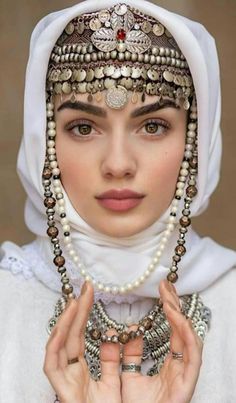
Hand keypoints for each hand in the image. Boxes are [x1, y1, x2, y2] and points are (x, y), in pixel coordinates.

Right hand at [43, 282, 121, 402]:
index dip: (83, 314)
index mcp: (80, 370)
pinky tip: (63, 327)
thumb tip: (122, 333)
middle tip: (86, 288)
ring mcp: (64, 381)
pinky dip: (55, 345)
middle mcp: (69, 373)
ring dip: (66, 322)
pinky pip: (52, 366)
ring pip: (58, 346)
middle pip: (70, 336)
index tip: (90, 293)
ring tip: (76, 301)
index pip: (79, 335)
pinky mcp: (62, 391)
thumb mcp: (114, 381)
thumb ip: (114, 358)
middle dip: (76, 311)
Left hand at [121, 279, 202, 402]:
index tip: (161, 290)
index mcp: (170, 366)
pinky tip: (175, 316)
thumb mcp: (127, 377)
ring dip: (179, 314)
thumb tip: (125, 331)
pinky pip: (192, 354)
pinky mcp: (187, 384)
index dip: (169, 310)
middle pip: (183, 330)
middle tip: (166, 285)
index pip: (174, 332)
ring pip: (190, 338)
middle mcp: (181, 368)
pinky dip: (185, 333)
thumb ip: (126, 354)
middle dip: (175, 305)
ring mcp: (186, 375)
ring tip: (168, 296)